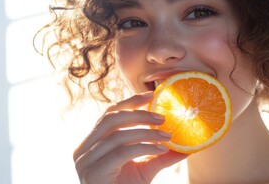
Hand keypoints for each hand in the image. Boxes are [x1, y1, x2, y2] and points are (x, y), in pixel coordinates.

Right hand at [73, 92, 187, 183]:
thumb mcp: (144, 168)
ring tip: (166, 134)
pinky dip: (143, 147)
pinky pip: (121, 152)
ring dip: (145, 132)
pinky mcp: (93, 173)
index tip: (151, 94)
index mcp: (92, 142)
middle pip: (110, 119)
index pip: (109, 114)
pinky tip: (160, 149)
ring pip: (117, 135)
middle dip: (139, 114)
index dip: (130, 102)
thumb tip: (185, 146)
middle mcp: (84, 149)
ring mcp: (85, 161)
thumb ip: (160, 155)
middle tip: (162, 117)